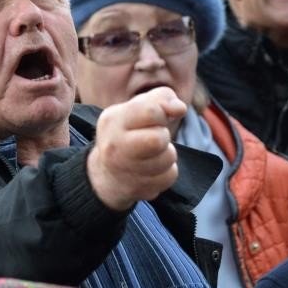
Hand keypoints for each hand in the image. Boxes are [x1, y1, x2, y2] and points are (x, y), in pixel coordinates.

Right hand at [87, 87, 187, 211]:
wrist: (107, 174)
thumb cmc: (129, 133)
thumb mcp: (137, 108)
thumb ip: (161, 99)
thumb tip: (179, 108)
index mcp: (113, 120)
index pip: (152, 111)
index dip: (163, 113)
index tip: (158, 118)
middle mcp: (115, 146)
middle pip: (159, 139)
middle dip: (164, 136)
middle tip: (155, 137)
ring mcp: (125, 171)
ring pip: (169, 158)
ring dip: (167, 154)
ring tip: (152, 153)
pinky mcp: (139, 189)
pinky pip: (170, 175)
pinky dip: (167, 171)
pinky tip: (153, 169)